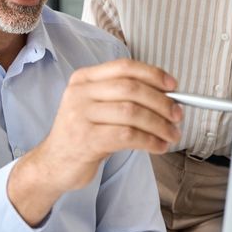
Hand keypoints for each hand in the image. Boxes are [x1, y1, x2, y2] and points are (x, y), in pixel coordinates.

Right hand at [9, 58, 181, 224]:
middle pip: (131, 89)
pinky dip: (150, 140)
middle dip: (161, 102)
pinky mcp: (86, 139)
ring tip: (172, 134)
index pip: (124, 67)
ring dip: (159, 125)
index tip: (173, 86)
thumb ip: (123, 97)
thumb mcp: (97, 108)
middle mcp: (80, 93)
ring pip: (132, 113)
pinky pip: (128, 136)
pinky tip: (159, 146)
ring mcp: (80, 116)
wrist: (53, 164)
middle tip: (178, 115)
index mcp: (84, 79)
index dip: (153, 74)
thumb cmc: (83, 135)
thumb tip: (167, 97)